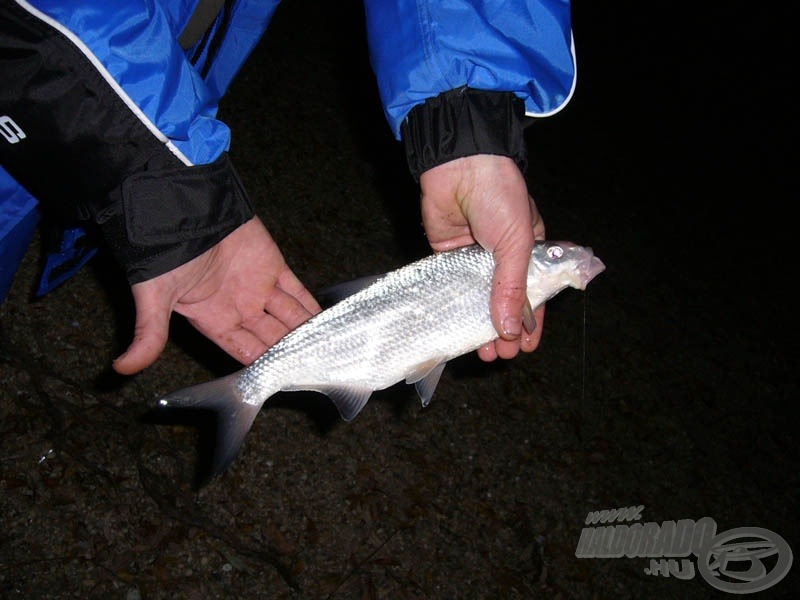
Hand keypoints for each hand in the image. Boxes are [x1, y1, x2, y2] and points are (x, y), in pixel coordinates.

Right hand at [113, 216, 320, 373]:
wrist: (180, 207)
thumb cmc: (162, 253)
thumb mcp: (153, 297)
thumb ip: (148, 335)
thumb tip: (121, 368)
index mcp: (213, 321)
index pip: (246, 352)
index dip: (266, 366)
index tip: (287, 380)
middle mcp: (239, 308)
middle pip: (272, 337)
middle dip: (293, 351)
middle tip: (318, 367)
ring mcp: (257, 286)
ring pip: (289, 316)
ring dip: (308, 331)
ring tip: (329, 348)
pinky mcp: (272, 264)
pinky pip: (296, 290)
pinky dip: (311, 305)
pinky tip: (328, 321)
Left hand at [419, 154, 544, 360]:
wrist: (458, 166)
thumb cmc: (499, 197)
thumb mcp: (517, 243)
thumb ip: (512, 287)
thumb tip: (509, 329)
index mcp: (530, 251)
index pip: (535, 295)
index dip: (531, 322)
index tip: (527, 347)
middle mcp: (502, 258)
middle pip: (504, 303)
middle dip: (504, 331)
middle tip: (501, 355)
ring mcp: (473, 259)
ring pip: (477, 301)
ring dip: (479, 327)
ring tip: (482, 352)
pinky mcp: (447, 257)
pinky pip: (452, 289)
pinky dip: (453, 309)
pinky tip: (454, 328)